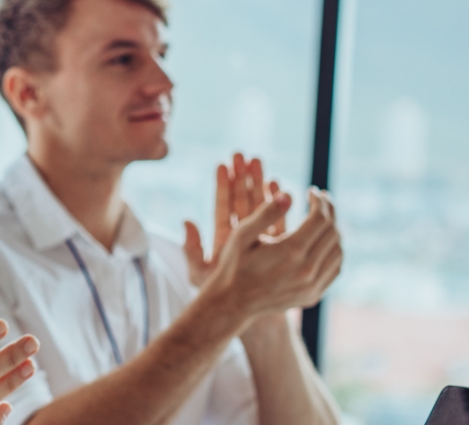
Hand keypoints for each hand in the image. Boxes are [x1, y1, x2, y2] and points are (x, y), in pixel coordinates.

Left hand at [184, 153, 275, 287]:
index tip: (221, 164)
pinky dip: (279, 205)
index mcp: (223, 239)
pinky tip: (282, 187)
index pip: (223, 206)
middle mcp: (242, 237)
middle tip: (242, 154)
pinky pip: (279, 221)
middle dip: (242, 177)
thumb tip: (186, 221)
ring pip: (260, 207)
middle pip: (242, 201)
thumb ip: (192, 250)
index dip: (222, 186)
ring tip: (259, 161)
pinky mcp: (278, 246)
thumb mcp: (200, 273)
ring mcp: (261, 240)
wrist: (245, 314)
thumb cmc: (220, 295)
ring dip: (260, 184)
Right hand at [200, 187, 342, 329]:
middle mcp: (307, 269)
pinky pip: (335, 269)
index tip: (312, 191)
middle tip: (320, 200)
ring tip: (322, 219)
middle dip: (329, 211)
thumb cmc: (234, 264)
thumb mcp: (242, 234)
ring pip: (338, 251)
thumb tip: (289, 194)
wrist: (232, 303)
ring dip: (333, 230)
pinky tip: (322, 242)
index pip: (320, 218)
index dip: (319, 201)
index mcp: (291, 251)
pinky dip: (333, 251)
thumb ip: (266, 212)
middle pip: (333, 232)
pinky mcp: (313, 295)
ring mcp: (312, 285)